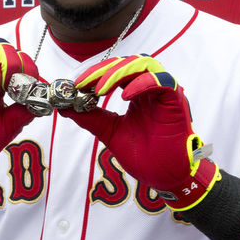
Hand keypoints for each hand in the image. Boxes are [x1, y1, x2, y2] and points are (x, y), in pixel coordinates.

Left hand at [60, 54, 219, 209]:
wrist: (165, 177)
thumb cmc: (144, 156)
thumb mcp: (109, 132)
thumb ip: (90, 117)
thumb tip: (64, 108)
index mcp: (136, 93)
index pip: (115, 71)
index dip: (95, 73)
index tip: (77, 84)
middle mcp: (150, 88)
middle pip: (127, 63)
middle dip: (103, 70)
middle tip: (85, 83)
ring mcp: (163, 92)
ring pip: (143, 64)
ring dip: (119, 73)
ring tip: (101, 89)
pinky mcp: (175, 99)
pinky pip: (161, 81)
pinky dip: (141, 83)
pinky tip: (125, 95)